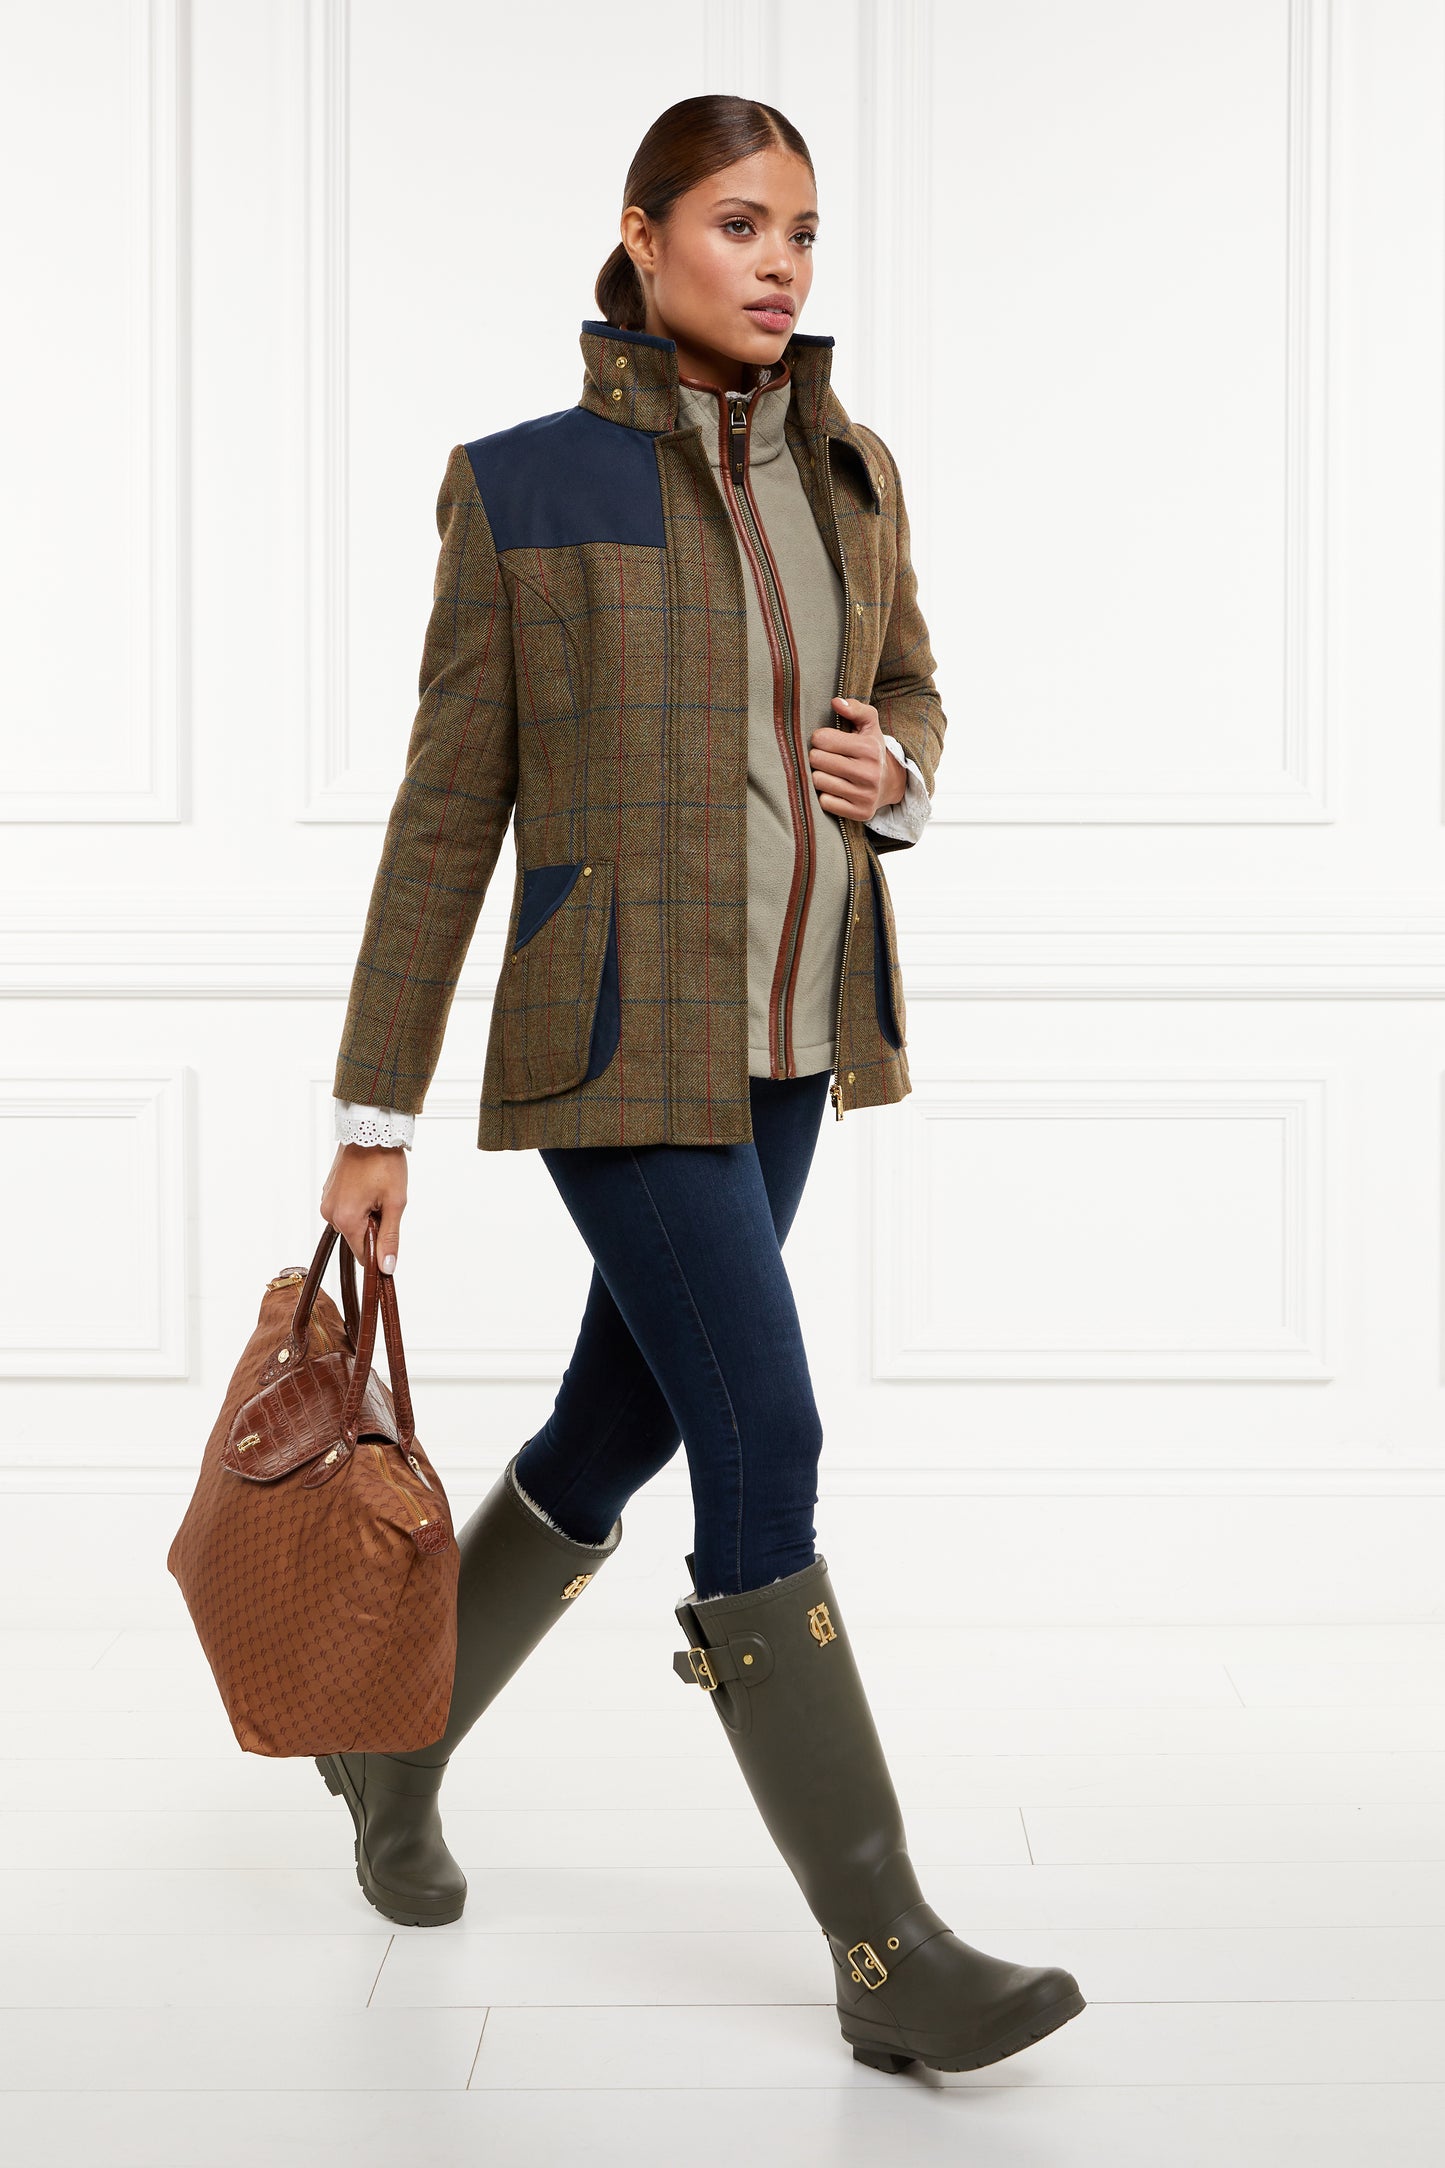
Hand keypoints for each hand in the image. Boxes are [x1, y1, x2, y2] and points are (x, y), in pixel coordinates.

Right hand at [319, 1142, 407, 1274]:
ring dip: (367, 1214)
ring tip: (377, 1191)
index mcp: (345, 1219)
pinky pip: (346, 1208)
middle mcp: (330, 1213)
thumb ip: (390, 1238)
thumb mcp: (395, 1202)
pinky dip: (360, 1204)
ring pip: (352, 1222)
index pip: (362, 1255)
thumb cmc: (383, 1161)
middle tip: (386, 1202)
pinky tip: (369, 1186)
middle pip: (357, 1237)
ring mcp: (327, 1201)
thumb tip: (386, 1267)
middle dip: (374, 1227)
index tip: (391, 1241)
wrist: (370, 1129)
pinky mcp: (329, 1191)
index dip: (379, 1252)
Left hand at [807, 698, 905, 821]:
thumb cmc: (871, 750)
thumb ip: (855, 708)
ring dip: (820, 775)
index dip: (819, 738)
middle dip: (817, 756)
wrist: (890, 783)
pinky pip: (825, 802)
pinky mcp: (860, 813)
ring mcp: (865, 795)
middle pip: (816, 760)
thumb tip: (835, 702)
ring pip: (818, 781)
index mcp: (869, 749)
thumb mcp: (869, 725)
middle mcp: (869, 773)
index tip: (827, 741)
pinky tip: (835, 789)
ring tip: (830, 772)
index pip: (821, 739)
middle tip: (826, 757)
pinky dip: (826, 795)